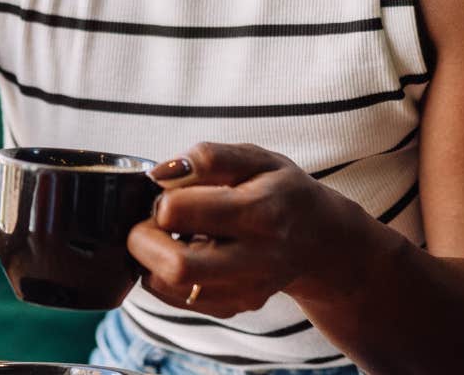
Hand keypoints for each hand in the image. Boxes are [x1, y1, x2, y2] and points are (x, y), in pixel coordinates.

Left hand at [128, 141, 363, 317]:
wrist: (320, 240)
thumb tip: (159, 174)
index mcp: (260, 211)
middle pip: (176, 266)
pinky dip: (163, 277)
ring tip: (167, 235)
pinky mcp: (235, 307)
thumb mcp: (257, 158)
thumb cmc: (282, 191)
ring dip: (150, 260)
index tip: (165, 190)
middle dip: (142, 240)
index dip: (159, 198)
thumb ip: (209, 157)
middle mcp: (256, 258)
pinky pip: (178, 300)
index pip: (179, 212)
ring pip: (172, 287)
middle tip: (148, 221)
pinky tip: (180, 252)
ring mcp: (246, 290)